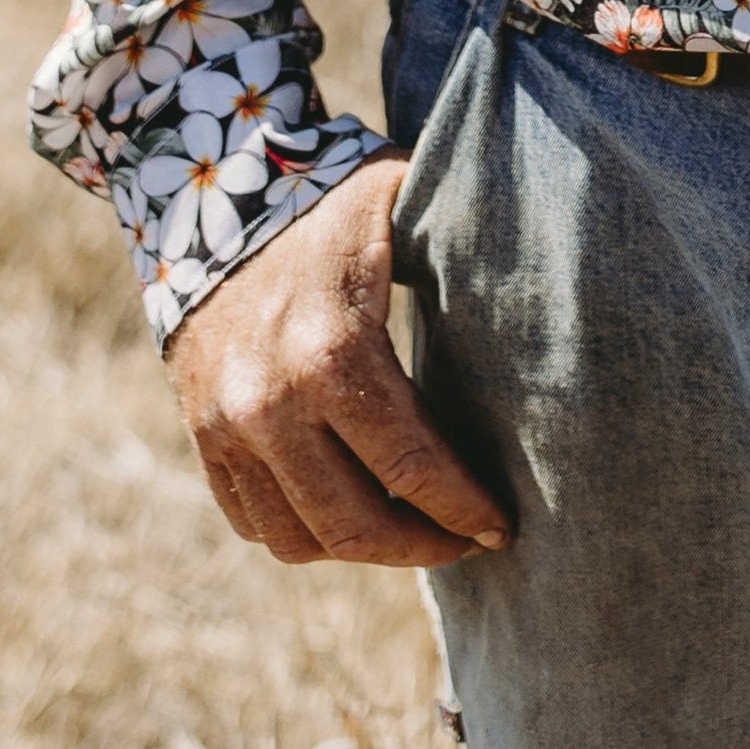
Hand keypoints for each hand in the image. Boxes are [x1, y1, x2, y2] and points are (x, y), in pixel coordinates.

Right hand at [164, 158, 507, 568]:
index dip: (463, 507)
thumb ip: (462, 239)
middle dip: (424, 545)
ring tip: (417, 533)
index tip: (503, 527)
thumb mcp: (399, 202)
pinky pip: (256, 523)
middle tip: (469, 541)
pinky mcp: (204, 440)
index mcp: (332, 354)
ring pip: (303, 539)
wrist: (208, 197)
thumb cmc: (330, 201)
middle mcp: (271, 407)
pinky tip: (354, 516)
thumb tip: (545, 271)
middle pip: (356, 524)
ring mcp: (229, 431)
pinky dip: (307, 535)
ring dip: (366, 551)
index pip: (411, 465)